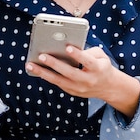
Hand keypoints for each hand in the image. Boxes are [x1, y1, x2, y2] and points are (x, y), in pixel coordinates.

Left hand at [25, 46, 139, 116]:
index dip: (78, 55)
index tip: (68, 48)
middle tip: (41, 55)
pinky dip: (47, 76)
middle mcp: (88, 80)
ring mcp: (79, 88)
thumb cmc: (102, 66)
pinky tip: (36, 70)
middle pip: (70, 73)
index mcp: (98, 69)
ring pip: (59, 81)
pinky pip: (58, 83)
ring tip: (30, 65)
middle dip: (54, 64)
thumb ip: (87, 51)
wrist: (109, 87)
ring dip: (43, 73)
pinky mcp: (72, 92)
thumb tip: (68, 49)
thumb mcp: (101, 56)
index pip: (88, 62)